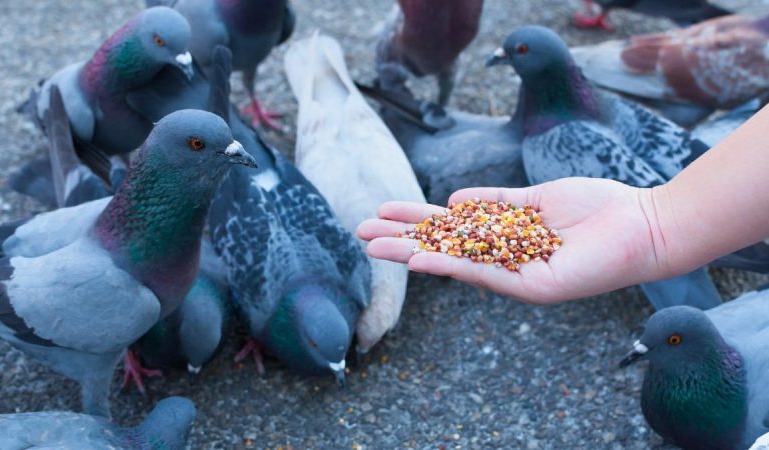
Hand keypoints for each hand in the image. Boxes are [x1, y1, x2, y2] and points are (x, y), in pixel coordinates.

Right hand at [357, 178, 661, 303]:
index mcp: (503, 236)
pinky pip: (486, 273)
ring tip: (372, 245)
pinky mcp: (533, 286)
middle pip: (443, 246)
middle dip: (401, 238)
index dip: (415, 218)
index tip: (383, 210)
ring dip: (412, 252)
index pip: (449, 227)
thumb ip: (496, 202)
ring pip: (455, 261)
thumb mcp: (535, 199)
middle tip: (360, 231)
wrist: (643, 224)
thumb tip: (453, 201)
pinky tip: (421, 258)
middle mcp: (504, 258)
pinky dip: (452, 265)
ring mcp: (516, 274)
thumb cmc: (597, 207)